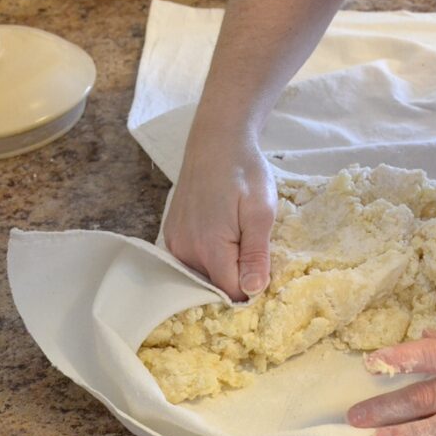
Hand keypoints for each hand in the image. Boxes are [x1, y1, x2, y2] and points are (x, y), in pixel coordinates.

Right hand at [163, 129, 276, 300]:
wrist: (216, 142)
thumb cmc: (244, 172)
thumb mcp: (261, 211)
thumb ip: (256, 254)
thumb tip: (252, 291)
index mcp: (209, 246)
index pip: (231, 292)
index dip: (252, 287)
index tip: (265, 267)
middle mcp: (185, 250)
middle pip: (215, 286)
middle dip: (237, 277)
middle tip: (253, 246)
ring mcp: (174, 243)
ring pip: (204, 275)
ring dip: (223, 266)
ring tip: (237, 235)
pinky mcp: (171, 235)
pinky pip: (192, 261)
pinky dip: (209, 256)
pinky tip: (222, 233)